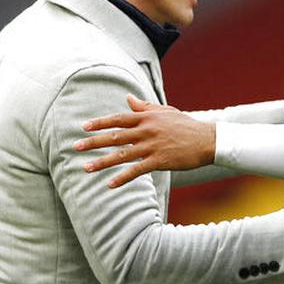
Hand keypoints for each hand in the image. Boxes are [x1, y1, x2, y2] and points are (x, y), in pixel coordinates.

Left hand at [76, 95, 214, 187]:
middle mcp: (146, 130)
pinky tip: (110, 184)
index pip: (118, 119)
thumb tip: (128, 98)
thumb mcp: (165, 112)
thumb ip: (145, 107)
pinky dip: (122, 178)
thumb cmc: (186, 126)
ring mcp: (152, 146)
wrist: (208, 140)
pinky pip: (137, 170)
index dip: (100, 123)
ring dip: (102, 162)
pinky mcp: (160, 161)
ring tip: (86, 168)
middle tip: (76, 147)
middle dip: (93, 142)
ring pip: (121, 154)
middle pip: (114, 136)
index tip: (83, 127)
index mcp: (147, 118)